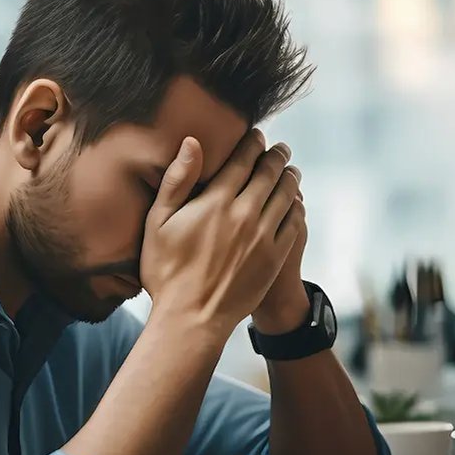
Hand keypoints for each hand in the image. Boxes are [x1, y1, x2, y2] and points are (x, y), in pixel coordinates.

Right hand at [139, 129, 303, 337]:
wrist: (191, 319)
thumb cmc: (166, 271)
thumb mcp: (158, 223)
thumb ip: (176, 180)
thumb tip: (192, 142)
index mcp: (215, 202)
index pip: (242, 161)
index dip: (252, 143)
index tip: (257, 135)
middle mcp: (244, 214)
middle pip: (269, 173)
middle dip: (276, 156)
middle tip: (280, 148)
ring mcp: (264, 237)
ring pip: (286, 195)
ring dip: (290, 178)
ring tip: (291, 170)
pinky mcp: (275, 258)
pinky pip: (294, 223)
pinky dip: (297, 207)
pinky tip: (295, 203)